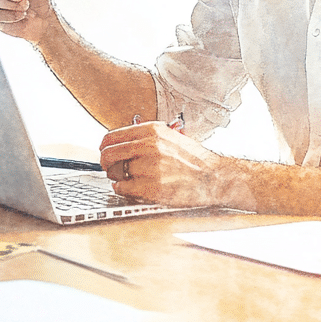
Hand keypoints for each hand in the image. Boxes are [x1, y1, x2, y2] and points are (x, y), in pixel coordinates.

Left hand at [99, 121, 223, 206]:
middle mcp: (149, 146)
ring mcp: (150, 167)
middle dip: (105, 163)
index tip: (104, 153)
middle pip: (108, 154)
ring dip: (118, 178)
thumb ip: (145, 137)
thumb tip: (119, 142)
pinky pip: (123, 189)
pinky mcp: (152, 188)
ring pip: (115, 172)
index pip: (112, 137)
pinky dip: (123, 190)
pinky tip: (133, 189)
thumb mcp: (170, 136)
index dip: (104, 147)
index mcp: (152, 131)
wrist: (216, 177)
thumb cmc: (195, 160)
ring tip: (130, 180)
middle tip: (108, 169)